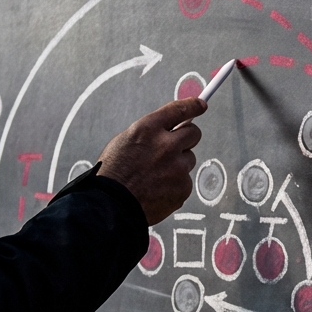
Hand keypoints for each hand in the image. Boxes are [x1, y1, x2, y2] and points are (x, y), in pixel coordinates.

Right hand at [97, 98, 204, 224]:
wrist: (111, 205)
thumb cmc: (113, 174)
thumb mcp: (124, 141)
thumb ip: (150, 133)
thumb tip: (169, 129)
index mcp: (148, 129)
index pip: (179, 110)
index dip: (193, 106)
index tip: (201, 105)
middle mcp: (166, 145)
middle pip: (194, 133)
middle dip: (186, 138)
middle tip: (174, 148)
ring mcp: (177, 167)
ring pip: (188, 160)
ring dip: (177, 165)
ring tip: (155, 176)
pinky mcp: (183, 187)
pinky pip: (185, 181)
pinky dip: (175, 185)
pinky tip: (157, 190)